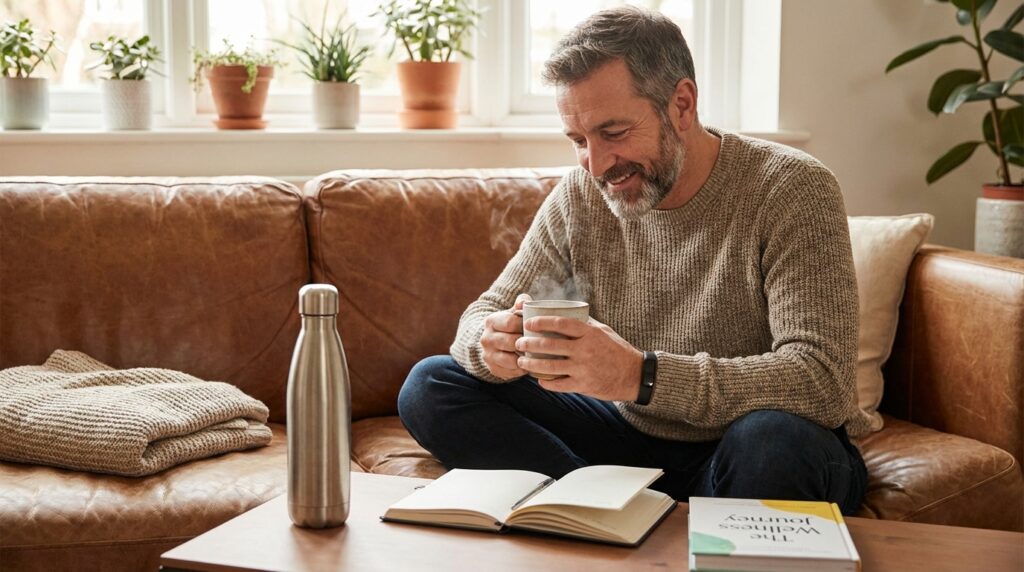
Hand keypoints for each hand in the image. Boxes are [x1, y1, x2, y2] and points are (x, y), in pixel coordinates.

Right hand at [480, 293, 532, 379]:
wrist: (493, 341)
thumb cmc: (510, 324)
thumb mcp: (513, 311)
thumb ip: (521, 303)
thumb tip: (525, 302)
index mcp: (491, 321)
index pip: (510, 323)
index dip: (526, 325)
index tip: (535, 327)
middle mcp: (486, 339)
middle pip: (512, 342)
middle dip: (527, 343)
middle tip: (540, 343)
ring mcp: (488, 355)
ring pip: (512, 360)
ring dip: (526, 358)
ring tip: (536, 355)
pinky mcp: (493, 369)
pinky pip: (512, 372)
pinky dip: (523, 369)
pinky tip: (530, 364)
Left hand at [515, 316, 643, 400]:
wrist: (634, 375)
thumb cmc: (617, 350)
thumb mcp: (603, 331)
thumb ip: (584, 324)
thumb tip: (565, 312)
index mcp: (589, 333)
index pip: (560, 323)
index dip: (541, 321)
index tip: (528, 322)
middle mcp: (584, 349)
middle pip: (550, 344)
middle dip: (529, 343)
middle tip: (518, 342)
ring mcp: (583, 368)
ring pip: (549, 365)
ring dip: (531, 363)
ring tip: (521, 361)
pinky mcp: (583, 385)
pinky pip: (559, 384)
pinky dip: (546, 382)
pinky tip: (538, 380)